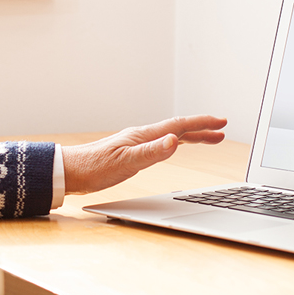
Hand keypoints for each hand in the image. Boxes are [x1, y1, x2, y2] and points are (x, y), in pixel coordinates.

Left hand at [62, 115, 227, 195]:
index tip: (221, 122)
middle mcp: (142, 136)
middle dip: (202, 128)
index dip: (202, 124)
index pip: (179, 126)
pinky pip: (161, 144)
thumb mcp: (126, 162)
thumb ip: (152, 152)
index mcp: (144, 136)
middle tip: (222, 129)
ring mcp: (137, 143)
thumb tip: (175, 140)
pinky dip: (175, 143)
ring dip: (192, 136)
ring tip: (210, 139)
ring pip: (171, 136)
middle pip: (179, 129)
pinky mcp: (131, 153)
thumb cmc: (95, 168)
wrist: (71, 172)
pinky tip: (174, 147)